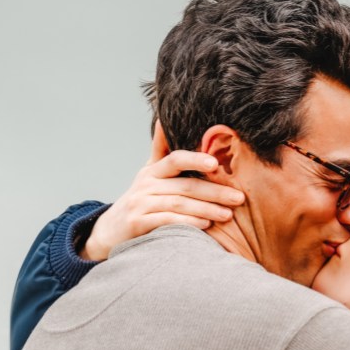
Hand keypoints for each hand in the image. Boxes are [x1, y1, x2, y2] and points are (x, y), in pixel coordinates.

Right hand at [80, 125, 244, 260]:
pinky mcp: (138, 224)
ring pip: (178, 204)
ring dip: (206, 209)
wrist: (110, 231)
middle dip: (215, 191)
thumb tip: (165, 118)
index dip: (195, 159)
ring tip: (228, 215)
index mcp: (153, 171)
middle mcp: (146, 185)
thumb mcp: (148, 174)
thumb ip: (161, 150)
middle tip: (239, 197)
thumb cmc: (139, 201)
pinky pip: (167, 222)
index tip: (215, 163)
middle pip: (185, 185)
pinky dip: (188, 223)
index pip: (175, 159)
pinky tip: (206, 226)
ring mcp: (141, 204)